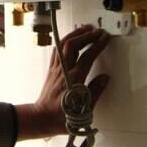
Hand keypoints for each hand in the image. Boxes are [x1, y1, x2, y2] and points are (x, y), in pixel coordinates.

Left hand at [16, 25, 109, 139]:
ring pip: (63, 45)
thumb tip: (105, 78)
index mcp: (73, 80)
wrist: (41, 118)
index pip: (87, 57)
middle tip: (98, 31)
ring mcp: (55, 69)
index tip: (105, 38)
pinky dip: (65, 42)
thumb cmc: (62, 116)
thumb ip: (96, 91)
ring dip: (75, 35)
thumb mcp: (85, 109)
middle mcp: (63, 71)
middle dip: (86, 35)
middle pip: (73, 46)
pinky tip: (71, 39)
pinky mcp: (51, 70)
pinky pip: (57, 51)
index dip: (97, 45)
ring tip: (86, 29)